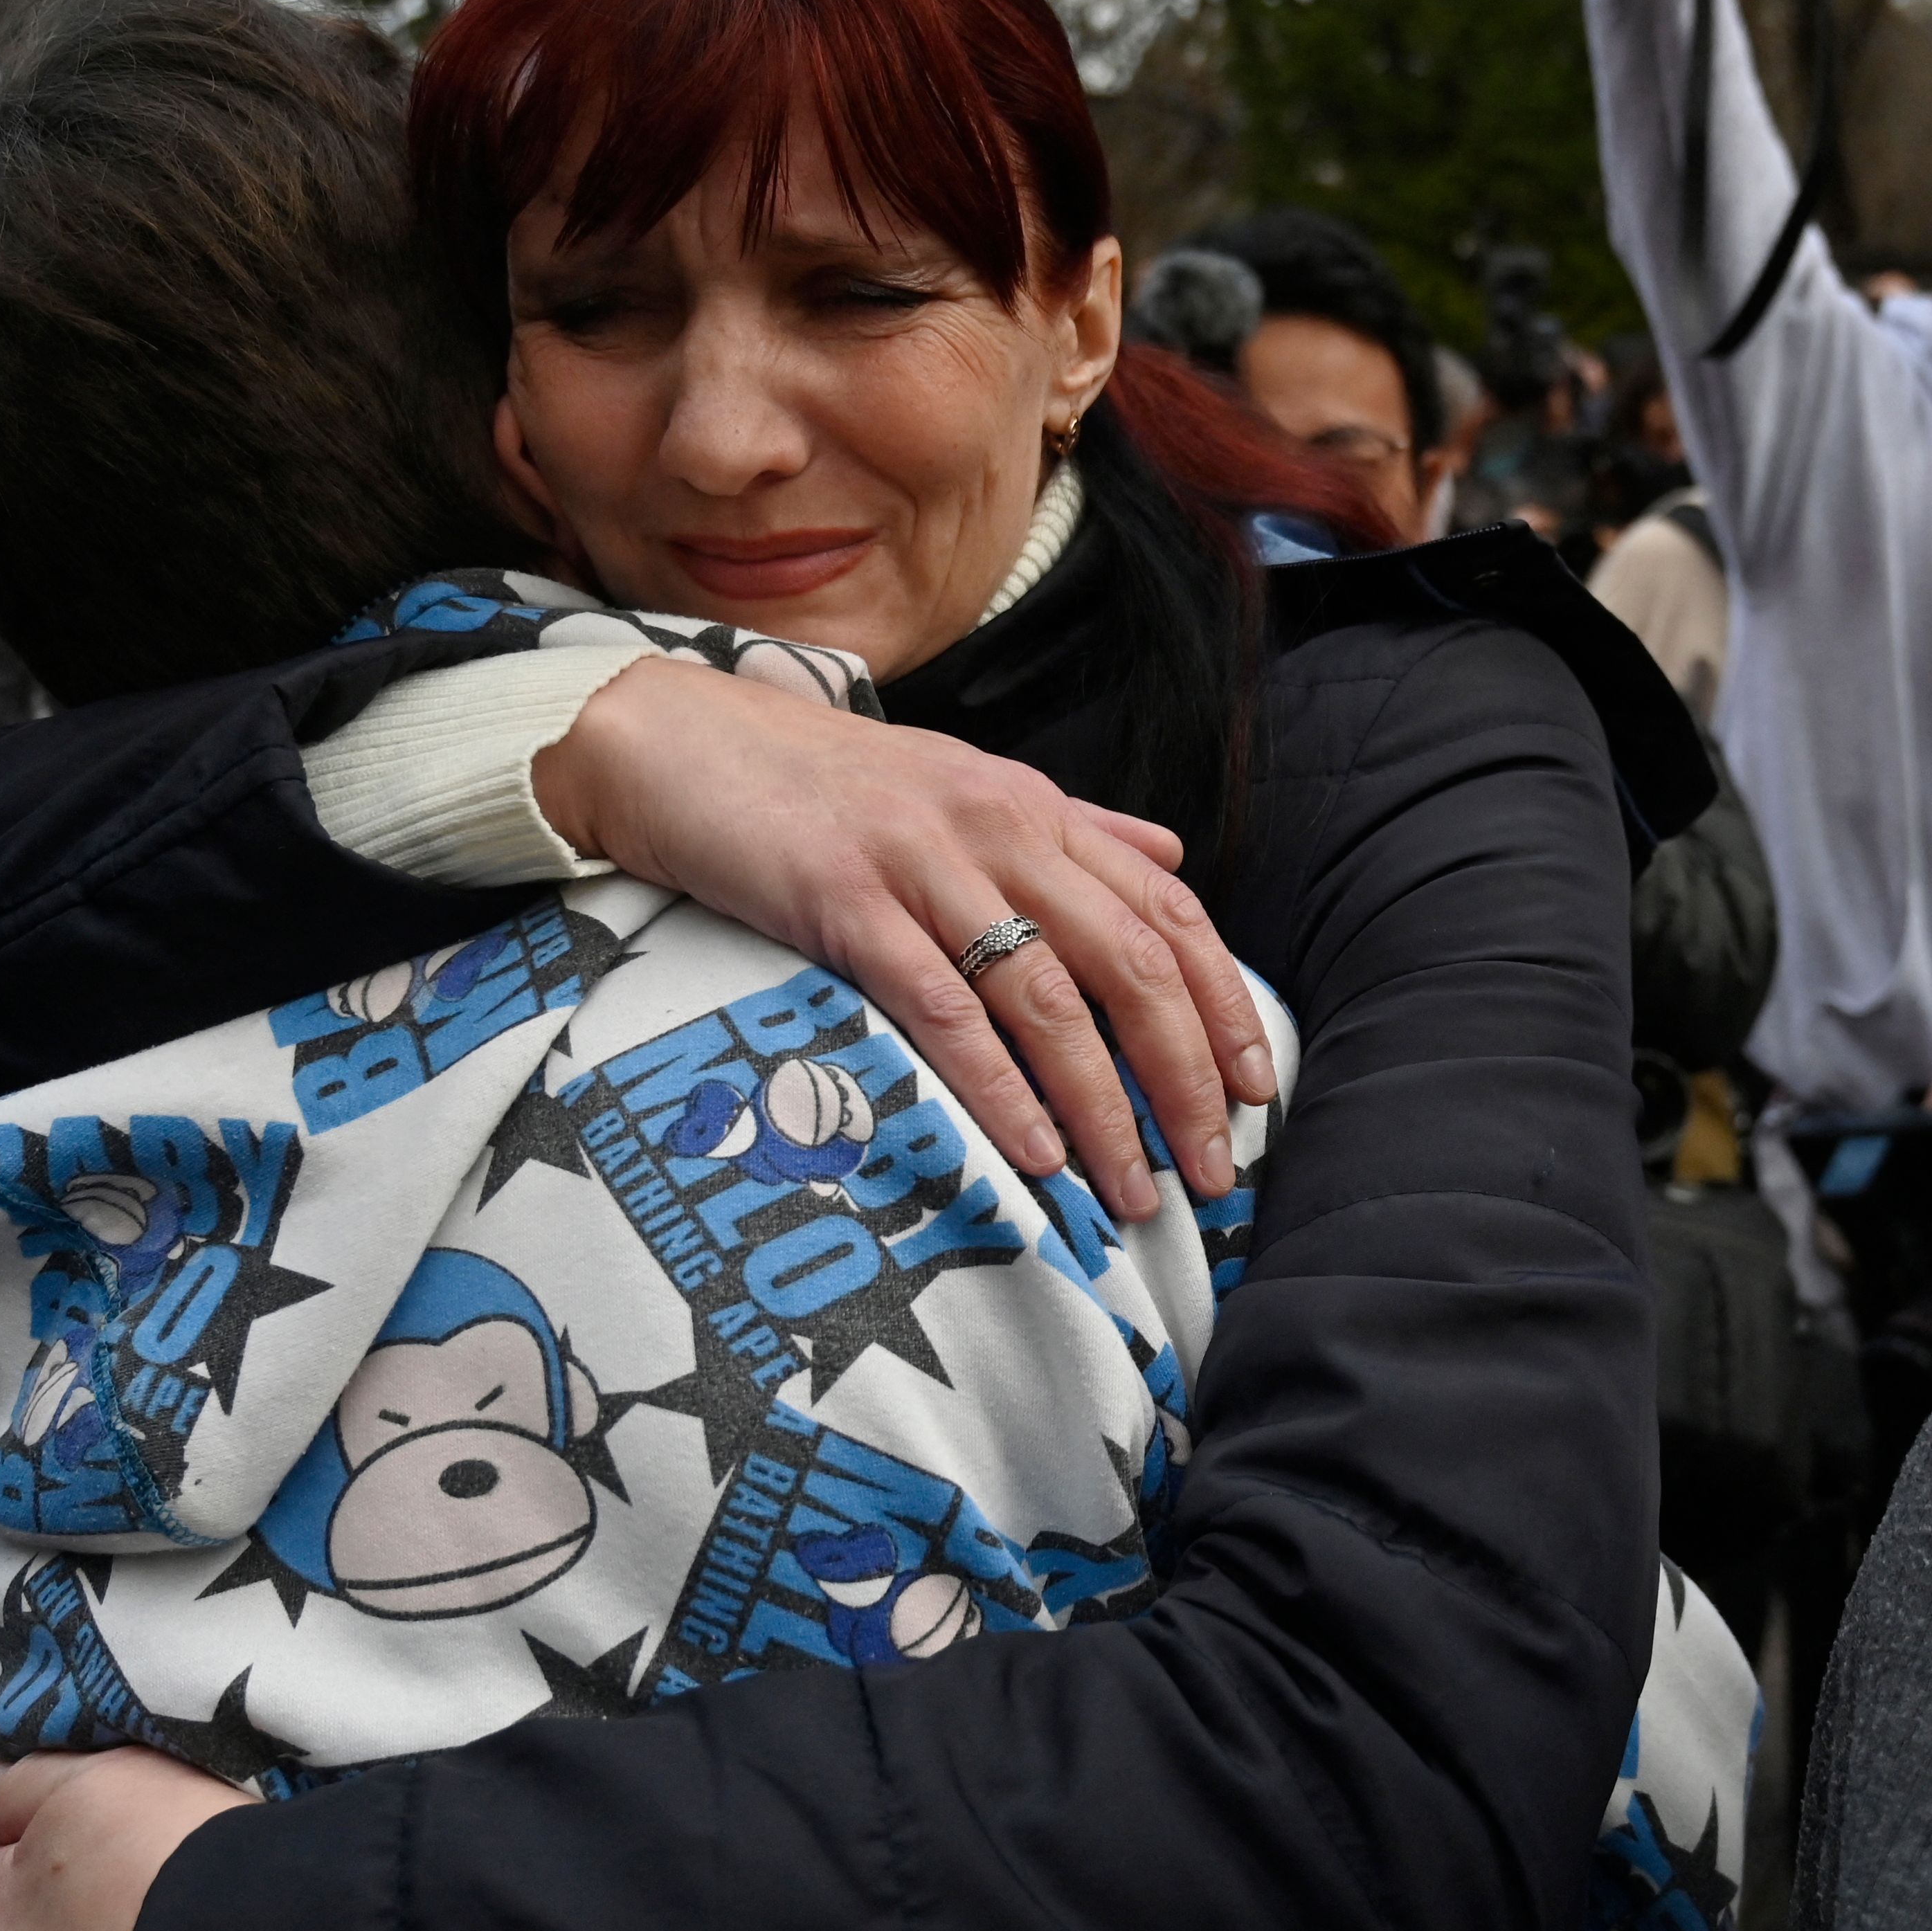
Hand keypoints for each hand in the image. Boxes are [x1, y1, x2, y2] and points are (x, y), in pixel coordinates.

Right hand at [537, 656, 1275, 1225]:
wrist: (673, 739)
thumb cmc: (816, 780)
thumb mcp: (959, 785)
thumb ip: (1069, 827)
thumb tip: (1170, 847)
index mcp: (1032, 808)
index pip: (1168, 910)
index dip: (1223, 1002)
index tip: (1257, 1088)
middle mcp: (996, 828)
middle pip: (1131, 966)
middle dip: (1185, 1078)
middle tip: (1211, 1170)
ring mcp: (922, 864)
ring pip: (1048, 1000)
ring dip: (1103, 1108)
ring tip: (1131, 1191)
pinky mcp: (845, 903)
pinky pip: (944, 1010)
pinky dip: (999, 1087)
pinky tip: (1036, 1153)